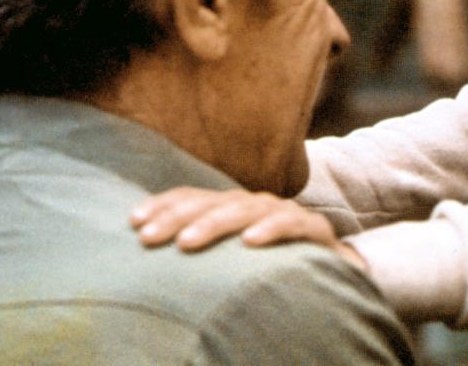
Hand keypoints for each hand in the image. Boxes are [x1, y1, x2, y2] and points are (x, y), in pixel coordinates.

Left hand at [130, 187, 364, 268]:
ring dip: (214, 224)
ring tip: (186, 242)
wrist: (335, 271)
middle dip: (176, 216)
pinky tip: (250, 242)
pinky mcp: (313, 228)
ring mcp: (283, 213)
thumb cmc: (274, 268)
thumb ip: (203, 254)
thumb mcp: (231, 261)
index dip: (163, 204)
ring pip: (244, 209)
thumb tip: (149, 257)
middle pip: (211, 201)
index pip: (193, 197)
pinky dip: (270, 229)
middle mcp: (254, 204)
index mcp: (231, 208)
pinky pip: (290, 223)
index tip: (132, 221)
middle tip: (147, 236)